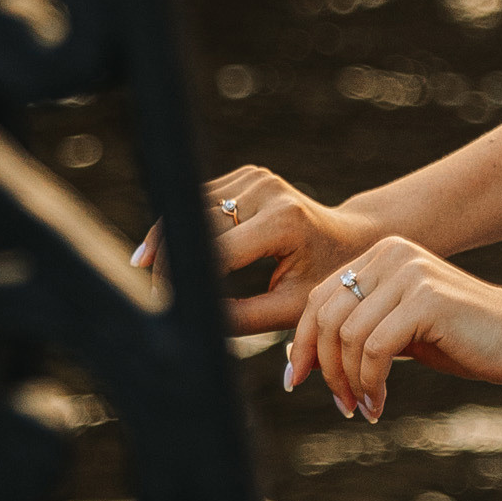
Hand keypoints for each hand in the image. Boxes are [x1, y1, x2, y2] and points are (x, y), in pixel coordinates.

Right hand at [132, 167, 385, 333]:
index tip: (165, 301)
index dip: (185, 276)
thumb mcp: (288, 307)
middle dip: (172, 257)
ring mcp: (258, 177)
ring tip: (150, 270)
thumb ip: (240, 318)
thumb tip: (193, 325)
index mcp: (283, 222)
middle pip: (199, 224)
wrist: (351, 239)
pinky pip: (203, 198)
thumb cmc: (322, 279)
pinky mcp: (249, 175)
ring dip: (170, 236)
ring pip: (193, 206)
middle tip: (154, 292)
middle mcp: (269, 190)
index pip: (216, 250)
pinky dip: (184, 223)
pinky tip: (167, 249)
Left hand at [287, 236, 501, 418]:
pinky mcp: (427, 298)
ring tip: (365, 407)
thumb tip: (299, 358)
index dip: (302, 343)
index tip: (299, 382)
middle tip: (342, 404)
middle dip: (325, 367)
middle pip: (327, 316)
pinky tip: (380, 404)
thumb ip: (357, 332)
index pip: (320, 298)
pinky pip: (375, 348)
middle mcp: (392, 254)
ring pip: (348, 336)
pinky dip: (370, 383)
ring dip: (350, 382)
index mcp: (382, 255)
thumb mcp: (397, 330)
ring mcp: (410, 273)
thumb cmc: (460, 339)